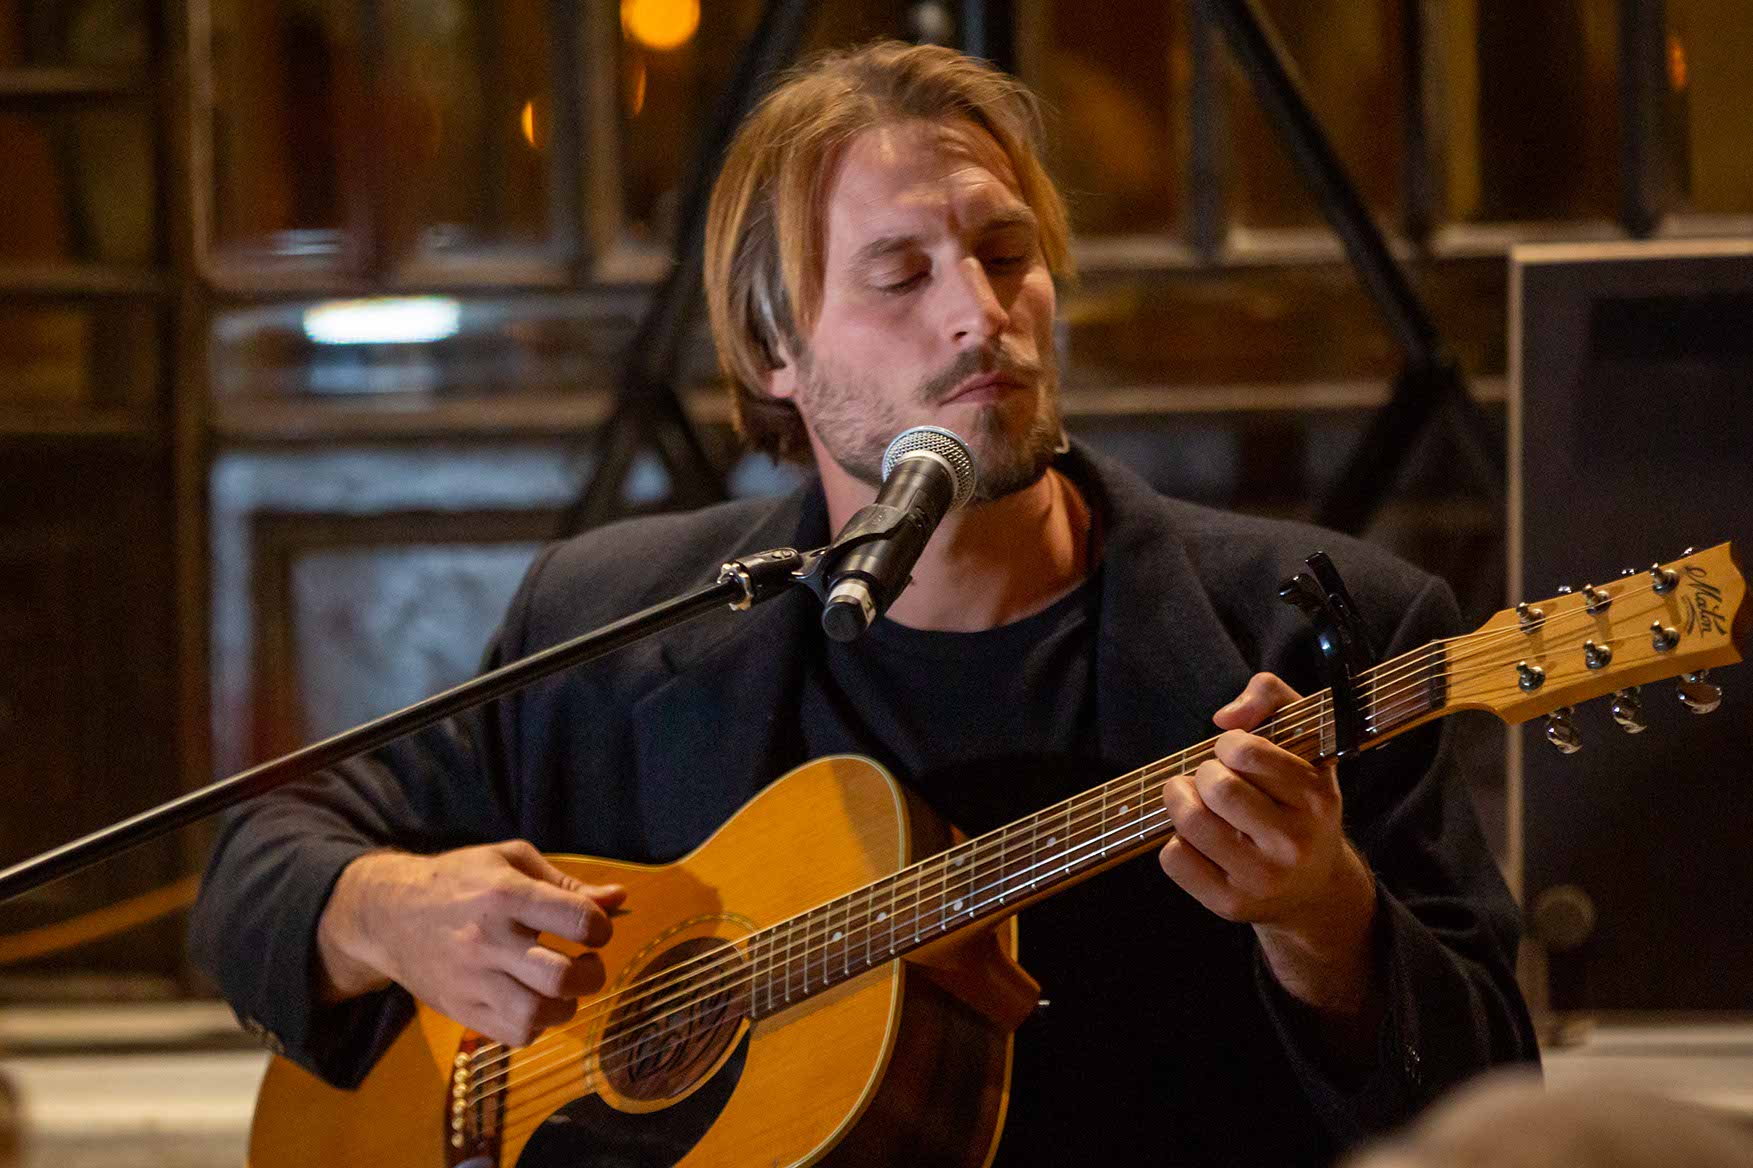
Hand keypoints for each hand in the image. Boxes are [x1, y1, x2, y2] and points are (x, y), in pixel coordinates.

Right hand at [316, 840, 626, 1046]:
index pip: (577, 920)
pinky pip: (514, 1035)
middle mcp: (488, 941)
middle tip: (587, 963)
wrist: (388, 914)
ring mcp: (472, 980)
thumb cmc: (460, 880)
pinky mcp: (460, 1010)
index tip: (595, 929)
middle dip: (592, 974)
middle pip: (561, 977)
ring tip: (564, 988)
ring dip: (566, 1006)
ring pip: (538, 1015)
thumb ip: (567, 883)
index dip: (601, 928)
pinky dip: (537, 1024)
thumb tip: (619, 898)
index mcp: (506, 895)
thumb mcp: (510, 861)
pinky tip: (535, 1002)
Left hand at [1158, 673, 1377, 1020]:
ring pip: (1190, 823)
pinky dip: (1175, 842)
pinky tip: (1197, 841)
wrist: (1313, 888)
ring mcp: (1263, 880)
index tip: (1234, 753)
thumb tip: (1225, 717)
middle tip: (1211, 778)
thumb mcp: (1305, 741)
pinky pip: (1174, 859)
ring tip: (1193, 800)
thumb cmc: (1297, 801)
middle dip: (1203, 773)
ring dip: (1180, 801)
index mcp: (1317, 798)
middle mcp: (1295, 843)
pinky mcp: (1232, 906)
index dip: (1229, 744)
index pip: (1249, 753)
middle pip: (1217, 787)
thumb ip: (1270, 696)